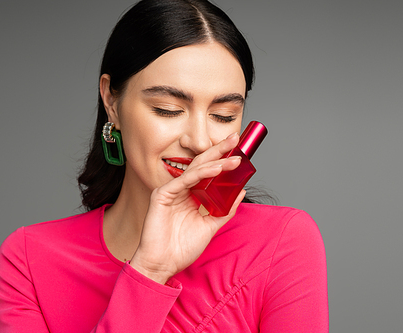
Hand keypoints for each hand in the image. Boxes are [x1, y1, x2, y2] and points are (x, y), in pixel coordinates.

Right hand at [129, 132, 245, 283]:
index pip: (209, 172)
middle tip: (235, 138)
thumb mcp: (210, 226)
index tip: (239, 151)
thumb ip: (224, 209)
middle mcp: (181, 189)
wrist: (163, 265)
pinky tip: (216, 168)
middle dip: (220, 150)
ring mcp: (171, 190)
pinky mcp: (163, 195)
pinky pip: (185, 180)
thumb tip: (240, 192)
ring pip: (196, 170)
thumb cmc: (181, 248)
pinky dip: (201, 173)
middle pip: (203, 164)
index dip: (223, 160)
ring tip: (234, 157)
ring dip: (216, 161)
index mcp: (191, 195)